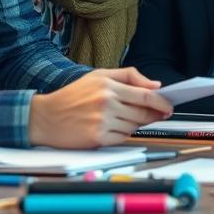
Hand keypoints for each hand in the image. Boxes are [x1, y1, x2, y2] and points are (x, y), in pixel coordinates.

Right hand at [29, 68, 172, 147]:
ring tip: (122, 118)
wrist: (45, 117)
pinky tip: (112, 128)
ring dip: (135, 124)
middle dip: (152, 115)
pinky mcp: (97, 138)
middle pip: (142, 113)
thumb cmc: (72, 96)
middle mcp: (106, 103)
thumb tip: (155, 85)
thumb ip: (128, 76)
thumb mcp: (98, 76)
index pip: (145, 95)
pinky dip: (122, 134)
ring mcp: (102, 121)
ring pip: (134, 126)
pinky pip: (122, 138)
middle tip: (155, 115)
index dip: (162, 102)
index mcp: (108, 85)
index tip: (169, 106)